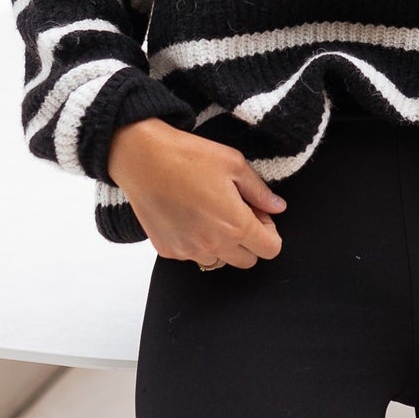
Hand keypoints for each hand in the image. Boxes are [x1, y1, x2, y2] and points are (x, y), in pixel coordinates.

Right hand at [107, 118, 285, 267]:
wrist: (141, 158)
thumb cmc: (188, 156)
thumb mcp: (234, 164)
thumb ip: (260, 191)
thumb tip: (277, 207)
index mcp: (236, 225)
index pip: (270, 249)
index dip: (270, 231)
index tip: (258, 214)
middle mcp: (213, 244)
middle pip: (247, 261)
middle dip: (249, 241)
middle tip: (236, 212)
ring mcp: (188, 250)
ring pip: (219, 260)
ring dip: (222, 244)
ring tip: (209, 213)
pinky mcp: (168, 250)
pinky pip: (192, 255)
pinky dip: (196, 242)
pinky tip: (188, 216)